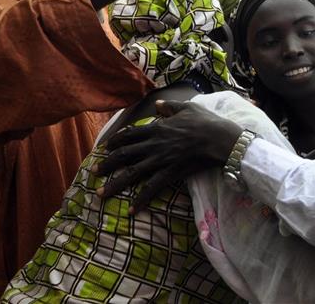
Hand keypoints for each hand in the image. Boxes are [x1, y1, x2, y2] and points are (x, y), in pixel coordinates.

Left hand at [94, 100, 241, 212]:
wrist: (220, 139)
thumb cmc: (206, 121)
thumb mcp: (187, 107)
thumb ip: (169, 106)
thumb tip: (157, 105)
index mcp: (157, 128)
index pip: (129, 135)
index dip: (115, 142)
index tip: (105, 148)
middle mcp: (154, 144)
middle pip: (124, 155)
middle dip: (107, 164)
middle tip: (94, 172)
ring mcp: (161, 160)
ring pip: (132, 174)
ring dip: (115, 185)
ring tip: (100, 194)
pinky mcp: (170, 173)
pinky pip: (152, 188)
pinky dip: (141, 199)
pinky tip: (131, 209)